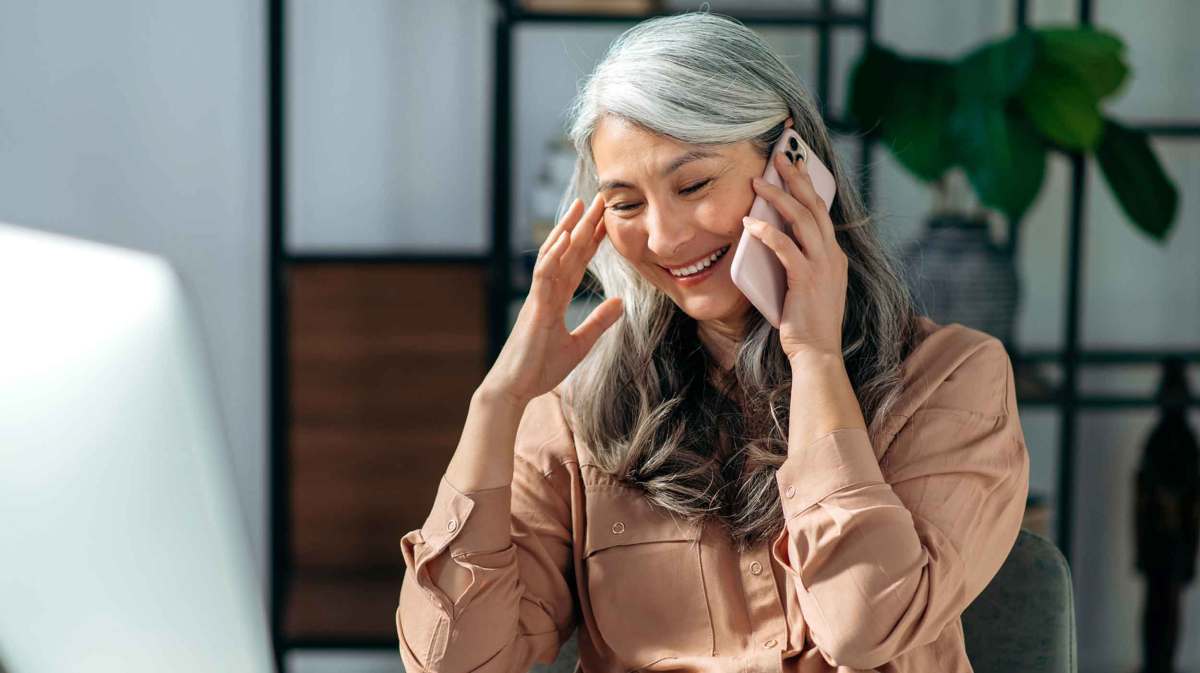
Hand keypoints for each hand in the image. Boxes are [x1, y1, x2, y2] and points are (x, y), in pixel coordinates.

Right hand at [480, 194, 622, 405]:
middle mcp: (546, 293)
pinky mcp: (533, 309)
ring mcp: (538, 298)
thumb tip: (621, 302)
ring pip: (553, 256)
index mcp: (556, 299)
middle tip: (600, 199)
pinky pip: (543, 276)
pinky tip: (564, 239)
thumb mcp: (579, 344)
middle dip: (584, 226)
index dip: (592, 242)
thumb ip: (598, 322)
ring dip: (567, 230)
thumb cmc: (540, 368)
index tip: (607, 222)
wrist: (515, 388)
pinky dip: (553, 256)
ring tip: (581, 207)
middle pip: (567, 252)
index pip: (577, 263)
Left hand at [743, 147, 846, 360]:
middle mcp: (832, 255)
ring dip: (777, 198)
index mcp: (833, 255)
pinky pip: (785, 247)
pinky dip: (767, 232)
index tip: (796, 164)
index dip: (808, 185)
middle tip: (779, 156)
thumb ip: (798, 261)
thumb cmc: (806, 322)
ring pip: (802, 219)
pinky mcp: (806, 279)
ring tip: (756, 183)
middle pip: (814, 205)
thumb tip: (774, 239)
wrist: (817, 353)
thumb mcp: (806, 285)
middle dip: (796, 178)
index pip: (821, 211)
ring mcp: (821, 266)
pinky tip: (749, 224)